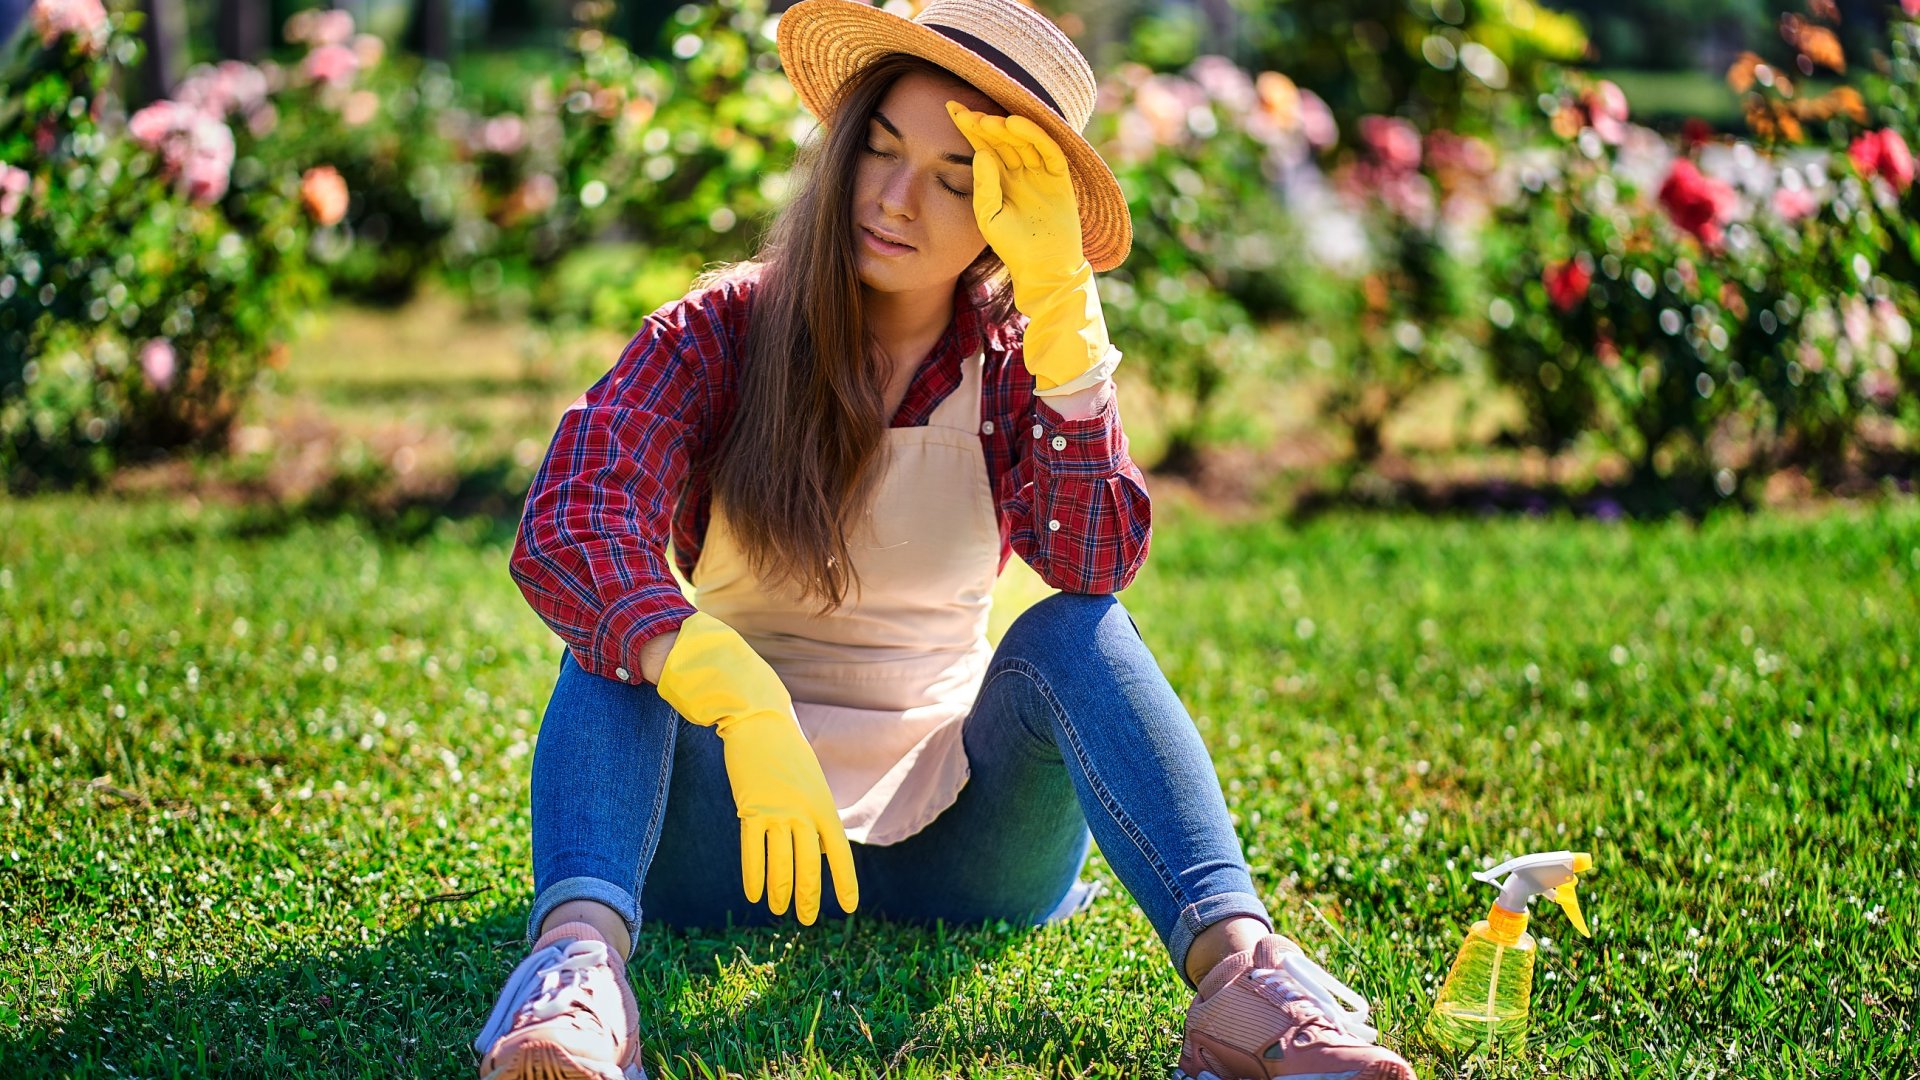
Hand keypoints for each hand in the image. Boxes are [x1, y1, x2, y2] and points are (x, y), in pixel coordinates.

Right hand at [654, 612, 858, 922]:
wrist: (759, 720)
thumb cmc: (786, 751)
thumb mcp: (810, 779)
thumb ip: (813, 810)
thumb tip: (815, 842)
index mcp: (823, 804)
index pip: (838, 852)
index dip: (843, 881)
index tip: (849, 907)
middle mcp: (803, 812)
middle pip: (809, 865)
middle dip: (808, 896)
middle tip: (806, 921)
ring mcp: (777, 811)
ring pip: (780, 864)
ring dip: (781, 892)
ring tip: (780, 911)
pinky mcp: (750, 809)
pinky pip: (753, 852)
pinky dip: (754, 876)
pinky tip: (755, 895)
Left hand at [947, 102, 1119, 395]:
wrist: (1044, 269)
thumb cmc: (1013, 248)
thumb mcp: (988, 217)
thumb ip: (984, 188)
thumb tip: (980, 153)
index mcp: (1000, 178)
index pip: (982, 145)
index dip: (968, 126)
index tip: (948, 107)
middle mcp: (1020, 170)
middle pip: (1001, 138)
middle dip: (984, 123)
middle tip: (966, 112)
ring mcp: (1041, 173)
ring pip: (1024, 139)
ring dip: (1007, 126)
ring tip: (988, 119)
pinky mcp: (1060, 178)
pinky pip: (1048, 150)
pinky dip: (1034, 135)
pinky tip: (1016, 124)